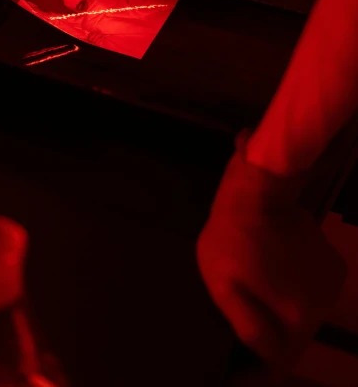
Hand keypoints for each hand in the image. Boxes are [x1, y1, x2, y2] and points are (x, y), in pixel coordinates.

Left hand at [196, 128, 346, 383]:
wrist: (256, 189)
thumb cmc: (230, 236)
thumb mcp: (222, 285)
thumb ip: (247, 327)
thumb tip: (266, 360)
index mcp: (297, 317)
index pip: (280, 362)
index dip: (256, 374)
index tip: (235, 377)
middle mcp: (322, 306)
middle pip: (294, 340)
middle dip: (269, 341)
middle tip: (241, 333)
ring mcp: (332, 284)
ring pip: (303, 316)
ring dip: (282, 314)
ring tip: (255, 299)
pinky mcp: (333, 265)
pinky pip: (310, 293)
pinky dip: (293, 292)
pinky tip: (273, 276)